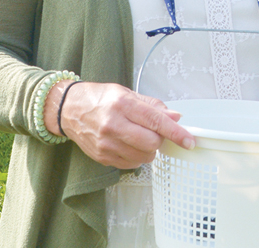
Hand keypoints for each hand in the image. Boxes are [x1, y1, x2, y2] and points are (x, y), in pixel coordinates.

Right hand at [54, 81, 195, 169]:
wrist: (69, 109)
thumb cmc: (101, 98)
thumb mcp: (127, 93)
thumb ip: (153, 106)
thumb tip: (175, 117)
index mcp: (123, 104)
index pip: (156, 121)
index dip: (176, 132)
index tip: (189, 140)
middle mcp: (113, 124)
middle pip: (151, 142)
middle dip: (159, 140)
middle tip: (153, 132)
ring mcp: (106, 143)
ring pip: (143, 156)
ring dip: (149, 150)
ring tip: (139, 138)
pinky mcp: (102, 157)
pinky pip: (131, 164)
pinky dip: (136, 157)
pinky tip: (129, 145)